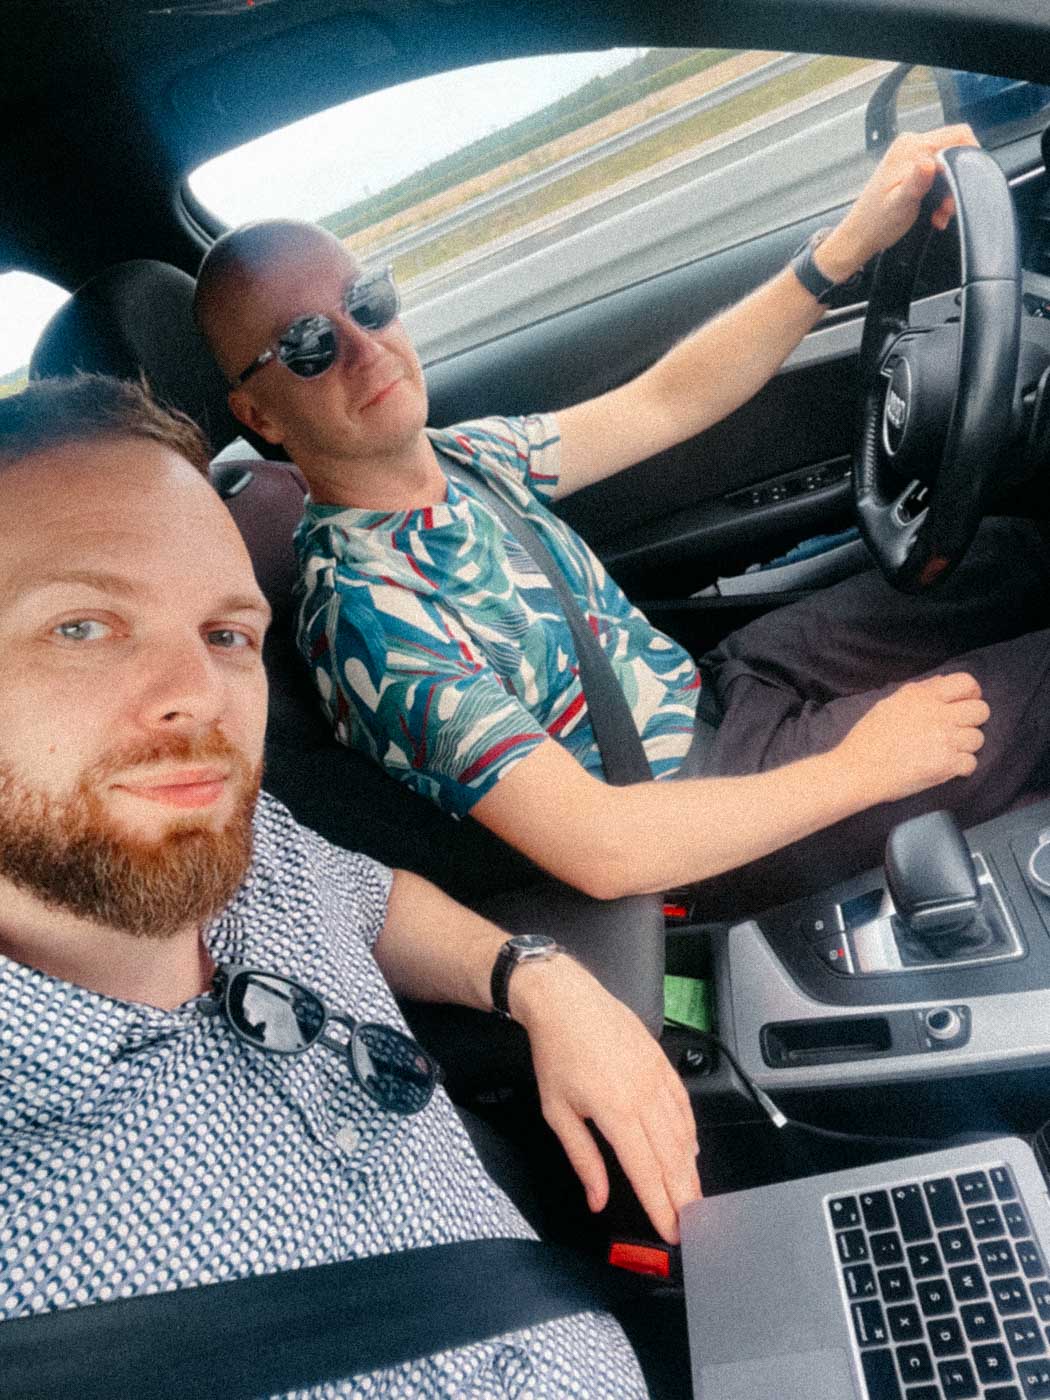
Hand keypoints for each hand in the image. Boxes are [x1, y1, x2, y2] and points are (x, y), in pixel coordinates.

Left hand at [509, 955, 700, 1244]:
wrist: (565, 999)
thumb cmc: (556, 1052)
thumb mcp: (557, 1111)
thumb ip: (582, 1158)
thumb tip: (598, 1198)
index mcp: (616, 1112)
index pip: (646, 1172)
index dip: (661, 1207)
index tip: (672, 1232)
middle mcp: (643, 1096)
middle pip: (672, 1158)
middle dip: (684, 1196)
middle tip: (694, 1225)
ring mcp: (656, 1077)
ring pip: (682, 1133)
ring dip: (689, 1169)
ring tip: (693, 1197)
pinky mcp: (661, 1062)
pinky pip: (683, 1105)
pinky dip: (690, 1132)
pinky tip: (690, 1150)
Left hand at [816, 124, 978, 283]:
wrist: (860, 235)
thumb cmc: (877, 222)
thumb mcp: (900, 203)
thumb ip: (916, 181)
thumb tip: (929, 162)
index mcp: (911, 147)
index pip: (958, 135)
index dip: (971, 156)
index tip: (971, 182)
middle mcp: (912, 145)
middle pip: (955, 151)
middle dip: (958, 181)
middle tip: (948, 208)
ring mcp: (913, 156)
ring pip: (949, 167)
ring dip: (950, 193)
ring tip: (940, 215)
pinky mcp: (913, 169)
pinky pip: (939, 176)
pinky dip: (941, 195)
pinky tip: (935, 214)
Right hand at [836, 671, 988, 803]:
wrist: (857, 770)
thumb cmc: (868, 738)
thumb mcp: (891, 703)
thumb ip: (919, 691)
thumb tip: (942, 682)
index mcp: (924, 696)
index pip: (967, 683)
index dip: (971, 694)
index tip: (964, 704)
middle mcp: (938, 714)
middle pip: (981, 711)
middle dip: (972, 721)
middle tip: (956, 731)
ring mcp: (945, 740)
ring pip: (978, 739)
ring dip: (965, 746)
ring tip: (945, 751)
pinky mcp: (947, 765)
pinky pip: (971, 764)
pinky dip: (960, 768)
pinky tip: (944, 767)